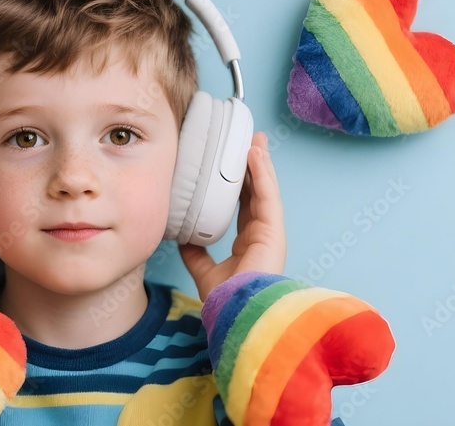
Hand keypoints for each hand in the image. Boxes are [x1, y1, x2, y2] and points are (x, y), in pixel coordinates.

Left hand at [179, 132, 286, 301]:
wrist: (236, 315)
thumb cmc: (226, 299)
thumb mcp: (204, 270)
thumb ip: (195, 252)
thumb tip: (181, 234)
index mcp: (249, 244)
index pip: (244, 206)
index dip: (239, 184)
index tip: (232, 164)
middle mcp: (262, 236)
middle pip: (257, 192)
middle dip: (253, 167)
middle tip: (247, 142)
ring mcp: (270, 233)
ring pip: (265, 190)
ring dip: (259, 163)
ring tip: (253, 140)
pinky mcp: (274, 232)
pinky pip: (267, 196)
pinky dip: (262, 173)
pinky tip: (255, 154)